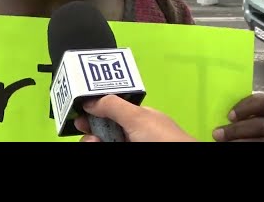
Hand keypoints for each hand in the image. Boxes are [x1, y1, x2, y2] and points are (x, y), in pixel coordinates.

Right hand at [74, 95, 196, 141]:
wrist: (184, 163)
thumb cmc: (166, 140)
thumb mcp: (137, 118)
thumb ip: (113, 106)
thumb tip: (90, 100)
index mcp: (138, 118)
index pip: (111, 110)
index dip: (94, 111)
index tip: (79, 114)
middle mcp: (133, 133)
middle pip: (103, 128)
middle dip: (90, 128)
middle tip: (82, 128)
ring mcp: (130, 143)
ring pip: (104, 140)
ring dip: (92, 140)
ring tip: (92, 141)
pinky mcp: (126, 153)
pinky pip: (109, 147)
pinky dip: (98, 144)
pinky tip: (95, 143)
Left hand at [212, 93, 263, 141]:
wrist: (245, 139)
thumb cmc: (238, 129)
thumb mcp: (237, 120)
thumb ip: (231, 115)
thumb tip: (208, 111)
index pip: (261, 101)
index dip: (245, 106)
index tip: (229, 116)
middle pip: (260, 124)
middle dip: (237, 130)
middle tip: (217, 134)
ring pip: (262, 141)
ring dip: (241, 142)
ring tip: (225, 144)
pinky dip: (248, 146)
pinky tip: (234, 148)